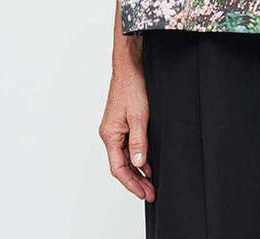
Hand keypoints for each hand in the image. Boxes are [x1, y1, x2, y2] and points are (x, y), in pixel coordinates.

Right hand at [98, 57, 155, 201]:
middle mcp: (110, 134)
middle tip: (150, 192)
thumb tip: (139, 165)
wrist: (130, 67)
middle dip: (136, 181)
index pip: (118, 168)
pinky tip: (147, 163)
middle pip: (121, 165)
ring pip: (125, 157)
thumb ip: (139, 142)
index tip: (143, 193)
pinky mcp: (122, 123)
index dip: (131, 183)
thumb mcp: (139, 117)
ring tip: (150, 183)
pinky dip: (138, 157)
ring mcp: (116, 129)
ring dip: (137, 170)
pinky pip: (129, 146)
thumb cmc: (131, 87)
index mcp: (110, 135)